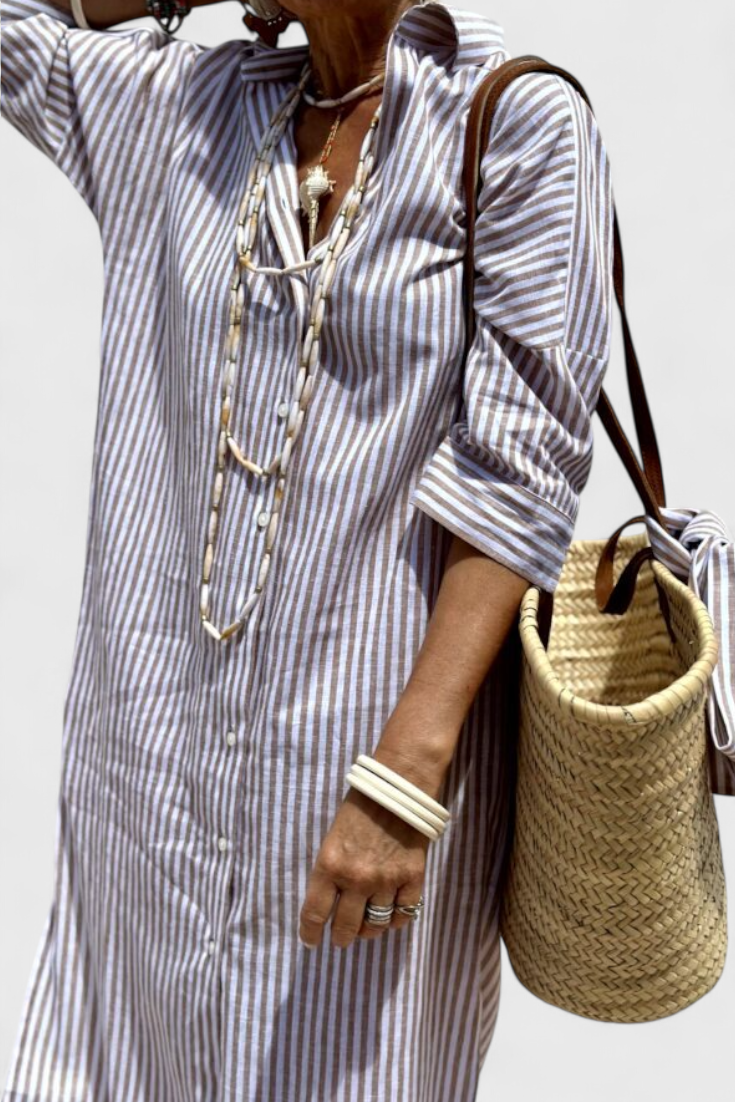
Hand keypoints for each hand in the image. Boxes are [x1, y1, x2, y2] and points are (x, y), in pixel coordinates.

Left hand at [298, 783, 429, 950]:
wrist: (398, 787)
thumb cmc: (360, 807)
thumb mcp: (333, 837)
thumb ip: (331, 870)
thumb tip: (330, 901)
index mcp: (329, 865)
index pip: (314, 914)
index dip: (310, 933)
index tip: (311, 942)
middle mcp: (356, 878)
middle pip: (346, 928)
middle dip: (341, 937)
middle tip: (341, 938)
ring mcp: (386, 880)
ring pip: (376, 926)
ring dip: (369, 930)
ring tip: (367, 927)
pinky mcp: (412, 877)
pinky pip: (404, 915)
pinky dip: (396, 920)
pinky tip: (391, 915)